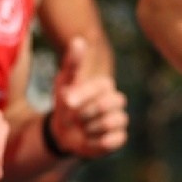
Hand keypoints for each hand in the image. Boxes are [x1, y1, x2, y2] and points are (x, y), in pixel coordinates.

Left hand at [47, 35, 128, 158]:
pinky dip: (97, 141)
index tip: (67, 102)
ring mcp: (119, 119)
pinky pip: (114, 139)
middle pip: (109, 104)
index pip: (102, 86)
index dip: (84, 94)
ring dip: (90, 128)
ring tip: (83, 128)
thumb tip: (78, 40)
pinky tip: (90, 139)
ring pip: (111, 122)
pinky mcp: (119, 138)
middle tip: (76, 117)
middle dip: (87, 112)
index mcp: (104, 86)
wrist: (62, 132)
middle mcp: (115, 101)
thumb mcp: (64, 83)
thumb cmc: (65, 104)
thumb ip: (72, 63)